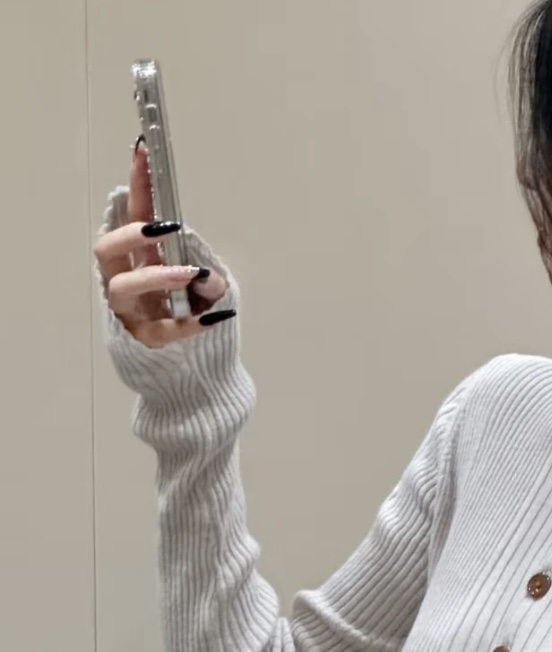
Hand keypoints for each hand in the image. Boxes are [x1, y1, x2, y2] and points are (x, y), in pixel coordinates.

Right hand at [94, 141, 228, 346]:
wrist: (194, 370)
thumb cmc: (194, 316)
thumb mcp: (210, 291)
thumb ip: (212, 279)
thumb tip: (206, 276)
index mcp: (142, 259)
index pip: (134, 215)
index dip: (138, 184)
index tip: (144, 151)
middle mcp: (128, 281)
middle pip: (107, 249)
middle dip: (131, 234)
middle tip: (165, 228)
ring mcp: (132, 312)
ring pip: (122, 287)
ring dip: (156, 275)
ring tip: (190, 274)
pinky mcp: (146, 342)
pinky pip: (160, 331)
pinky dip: (187, 323)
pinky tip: (214, 318)